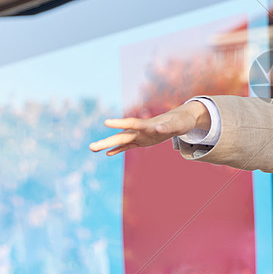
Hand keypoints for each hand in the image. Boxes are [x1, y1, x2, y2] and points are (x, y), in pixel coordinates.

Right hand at [88, 100, 210, 155]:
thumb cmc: (181, 121)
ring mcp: (140, 136)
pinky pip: (128, 146)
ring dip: (108, 145)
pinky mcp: (142, 141)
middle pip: (121, 136)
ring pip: (121, 141)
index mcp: (148, 125)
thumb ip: (167, 127)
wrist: (181, 119)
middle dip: (106, 141)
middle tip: (90, 147)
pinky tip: (107, 154)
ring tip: (92, 148)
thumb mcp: (177, 125)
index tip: (106, 122)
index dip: (119, 123)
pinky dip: (118, 150)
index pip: (131, 123)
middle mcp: (140, 130)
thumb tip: (158, 129)